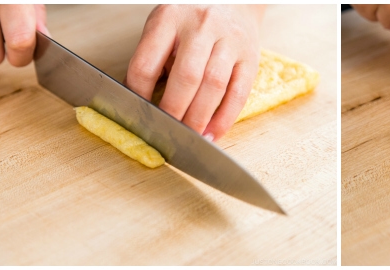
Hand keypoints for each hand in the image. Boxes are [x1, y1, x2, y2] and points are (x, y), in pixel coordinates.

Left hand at [125, 5, 263, 140]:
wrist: (235, 0)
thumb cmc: (192, 18)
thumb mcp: (165, 24)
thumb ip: (154, 56)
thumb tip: (142, 100)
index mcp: (169, 17)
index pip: (147, 63)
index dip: (139, 94)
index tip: (139, 112)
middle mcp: (201, 26)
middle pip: (186, 76)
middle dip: (174, 111)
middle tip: (166, 133)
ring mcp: (229, 40)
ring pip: (214, 85)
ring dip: (200, 117)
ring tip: (190, 136)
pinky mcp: (250, 57)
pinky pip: (239, 92)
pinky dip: (225, 117)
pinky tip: (213, 132)